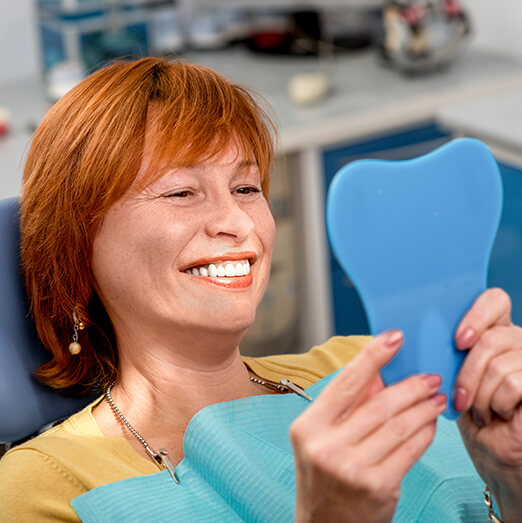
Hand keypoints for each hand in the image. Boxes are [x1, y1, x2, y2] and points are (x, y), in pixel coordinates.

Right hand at [290, 331, 445, 522]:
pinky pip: (410, 450)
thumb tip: (381, 374)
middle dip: (410, 386)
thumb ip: (348, 405)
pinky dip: (425, 433)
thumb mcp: (323, 437)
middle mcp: (326, 446)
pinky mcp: (378, 487)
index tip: (394, 337)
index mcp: (308, 426)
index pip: (345, 383)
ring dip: (423, 408)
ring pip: (399, 425)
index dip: (372, 356)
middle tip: (429, 376)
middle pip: (378, 404)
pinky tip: (430, 424)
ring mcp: (352, 468)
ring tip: (436, 398)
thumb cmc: (324, 477)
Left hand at [454, 288, 521, 521]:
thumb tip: (400, 331)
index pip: (494, 299)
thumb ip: (440, 347)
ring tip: (479, 409)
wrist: (493, 452)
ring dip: (481, 395)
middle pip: (492, 338)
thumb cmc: (468, 411)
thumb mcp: (450, 373)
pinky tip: (496, 415)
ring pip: (500, 364)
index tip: (457, 341)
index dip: (477, 315)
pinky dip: (498, 405)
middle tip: (460, 397)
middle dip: (468, 373)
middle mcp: (518, 341)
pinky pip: (514, 384)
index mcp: (495, 329)